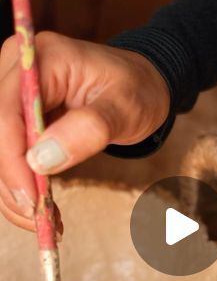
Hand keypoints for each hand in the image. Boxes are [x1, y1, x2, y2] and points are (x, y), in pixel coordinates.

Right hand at [0, 31, 169, 232]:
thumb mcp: (126, 108)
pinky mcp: (15, 117)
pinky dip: (22, 187)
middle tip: (41, 221)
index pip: (7, 113)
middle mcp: (17, 71)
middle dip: (13, 184)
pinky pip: (8, 157)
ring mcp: (12, 94)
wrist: (139, 85)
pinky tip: (45, 210)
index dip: (12, 161)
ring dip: (15, 193)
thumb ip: (89, 129)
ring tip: (47, 222)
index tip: (32, 201)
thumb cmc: (136, 90)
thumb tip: (41, 160)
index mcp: (42, 58)